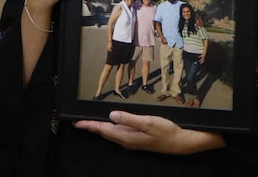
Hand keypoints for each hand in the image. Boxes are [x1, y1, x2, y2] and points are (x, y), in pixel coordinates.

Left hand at [74, 110, 222, 154]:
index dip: (89, 125)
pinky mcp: (136, 139)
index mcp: (126, 136)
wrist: (180, 142)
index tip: (76, 123)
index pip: (102, 129)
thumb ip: (128, 118)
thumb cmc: (166, 132)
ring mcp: (131, 141)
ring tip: (89, 122)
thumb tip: (111, 115)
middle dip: (91, 127)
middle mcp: (126, 140)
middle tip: (78, 121)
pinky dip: (110, 128)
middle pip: (104, 132)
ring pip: (111, 133)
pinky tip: (110, 123)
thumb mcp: (147, 122)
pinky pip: (118, 133)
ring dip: (99, 128)